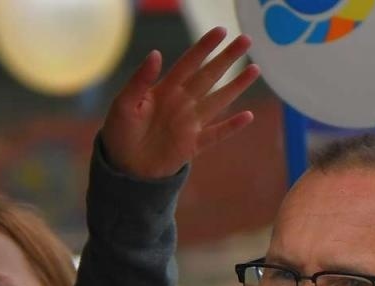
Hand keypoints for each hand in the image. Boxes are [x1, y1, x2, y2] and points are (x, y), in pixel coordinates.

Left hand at [101, 27, 260, 179]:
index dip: (204, 47)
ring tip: (255, 69)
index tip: (221, 31)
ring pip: (218, 101)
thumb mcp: (124, 104)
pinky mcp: (192, 145)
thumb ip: (140, 80)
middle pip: (209, 76)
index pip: (188, 63)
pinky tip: (248, 116)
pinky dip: (231, 127)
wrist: (122, 167)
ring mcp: (189, 123)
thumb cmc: (119, 132)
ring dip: (236, 86)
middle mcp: (181, 103)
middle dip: (227, 59)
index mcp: (165, 90)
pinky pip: (216, 134)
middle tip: (246, 40)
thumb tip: (156, 53)